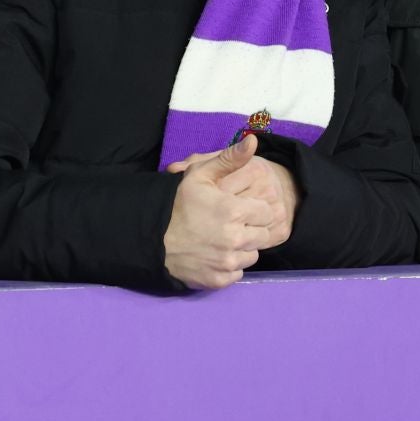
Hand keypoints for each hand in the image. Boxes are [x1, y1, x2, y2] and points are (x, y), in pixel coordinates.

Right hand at [162, 134, 290, 289]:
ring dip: (243, 248)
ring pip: (253, 255)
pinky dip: (231, 266)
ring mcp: (227, 262)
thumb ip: (230, 158)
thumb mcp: (200, 174)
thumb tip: (253, 140)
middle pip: (264, 235)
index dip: (255, 209)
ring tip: (223, 238)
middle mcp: (235, 239)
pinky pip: (238, 273)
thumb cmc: (178, 204)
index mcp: (235, 211)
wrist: (151, 238)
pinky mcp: (219, 280)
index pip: (268, 213)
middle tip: (232, 224)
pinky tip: (216, 254)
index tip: (240, 208)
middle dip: (252, 228)